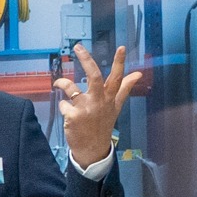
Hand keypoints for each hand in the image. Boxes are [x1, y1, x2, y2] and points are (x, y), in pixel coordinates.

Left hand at [55, 44, 140, 168]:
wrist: (92, 149)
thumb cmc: (103, 124)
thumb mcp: (115, 107)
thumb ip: (124, 89)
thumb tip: (138, 73)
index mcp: (110, 98)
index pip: (116, 78)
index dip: (119, 62)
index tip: (121, 47)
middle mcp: (99, 101)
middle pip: (93, 76)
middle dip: (86, 60)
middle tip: (78, 47)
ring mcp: (85, 109)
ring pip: (71, 88)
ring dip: (62, 83)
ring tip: (58, 84)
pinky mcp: (72, 116)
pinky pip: (63, 104)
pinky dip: (63, 106)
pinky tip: (67, 113)